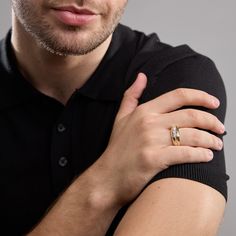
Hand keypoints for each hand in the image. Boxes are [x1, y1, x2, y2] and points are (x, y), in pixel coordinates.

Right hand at [96, 73, 224, 206]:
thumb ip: (131, 95)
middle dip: (212, 121)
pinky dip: (201, 154)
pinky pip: (185, 154)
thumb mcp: (121, 118)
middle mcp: (148, 123)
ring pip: (192, 135)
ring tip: (217, 144)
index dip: (201, 96)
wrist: (107, 177)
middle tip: (221, 128)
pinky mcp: (153, 160)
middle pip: (190, 115)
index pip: (178, 96)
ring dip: (210, 140)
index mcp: (144, 111)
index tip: (215, 103)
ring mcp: (151, 141)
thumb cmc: (116, 148)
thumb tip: (141, 76)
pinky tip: (207, 156)